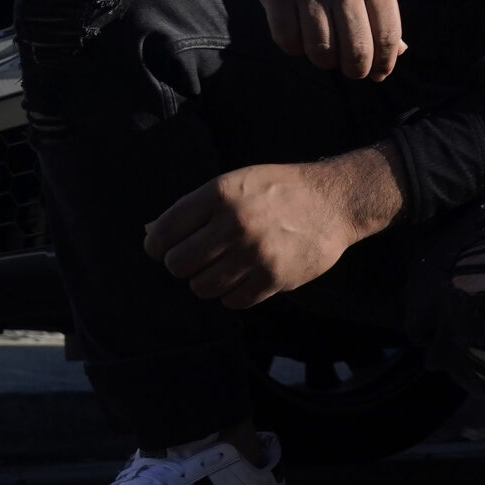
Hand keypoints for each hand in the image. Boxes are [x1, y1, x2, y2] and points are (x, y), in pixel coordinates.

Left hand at [143, 148, 405, 308]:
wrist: (334, 201)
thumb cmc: (278, 190)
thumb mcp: (236, 183)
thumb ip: (196, 208)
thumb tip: (150, 234)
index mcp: (220, 194)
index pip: (163, 233)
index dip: (157, 245)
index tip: (165, 248)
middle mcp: (235, 223)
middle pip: (177, 264)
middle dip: (182, 265)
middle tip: (199, 259)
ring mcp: (255, 252)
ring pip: (201, 287)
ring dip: (207, 282)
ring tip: (223, 269)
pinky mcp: (274, 277)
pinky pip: (232, 301)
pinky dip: (232, 294)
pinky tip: (244, 277)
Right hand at [207, 0, 404, 80]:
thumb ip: (384, 8)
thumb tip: (400, 52)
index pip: (387, 36)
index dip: (385, 64)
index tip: (378, 74)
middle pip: (356, 51)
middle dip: (355, 70)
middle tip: (351, 68)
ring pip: (321, 52)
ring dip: (323, 60)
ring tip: (324, 49)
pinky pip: (288, 41)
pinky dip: (294, 48)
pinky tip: (299, 37)